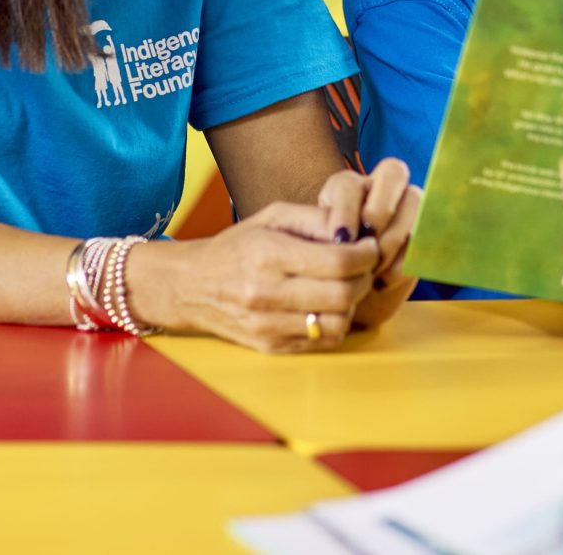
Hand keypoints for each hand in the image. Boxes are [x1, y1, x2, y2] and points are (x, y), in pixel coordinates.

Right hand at [126, 202, 377, 353]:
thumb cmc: (238, 245)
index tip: (369, 246)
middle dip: (364, 278)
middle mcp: (267, 293)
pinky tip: (326, 304)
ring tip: (344, 286)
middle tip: (363, 266)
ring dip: (352, 304)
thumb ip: (315, 218)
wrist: (193, 286)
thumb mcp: (272, 216)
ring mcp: (268, 325)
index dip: (366, 254)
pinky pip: (322, 341)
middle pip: (343, 294)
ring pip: (338, 322)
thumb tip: (356, 231)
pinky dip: (334, 323)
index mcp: (269, 254)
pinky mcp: (271, 347)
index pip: (339, 261)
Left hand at [317, 160, 421, 327]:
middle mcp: (380, 188)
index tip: (341, 241)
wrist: (347, 300)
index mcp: (347, 188)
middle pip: (394, 171)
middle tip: (367, 244)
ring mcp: (407, 207)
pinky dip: (405, 259)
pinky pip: (426, 234)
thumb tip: (341, 240)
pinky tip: (383, 281)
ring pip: (415, 200)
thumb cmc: (326, 273)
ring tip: (372, 270)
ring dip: (394, 237)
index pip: (350, 184)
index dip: (346, 210)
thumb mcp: (317, 253)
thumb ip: (325, 237)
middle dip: (380, 210)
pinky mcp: (425, 234)